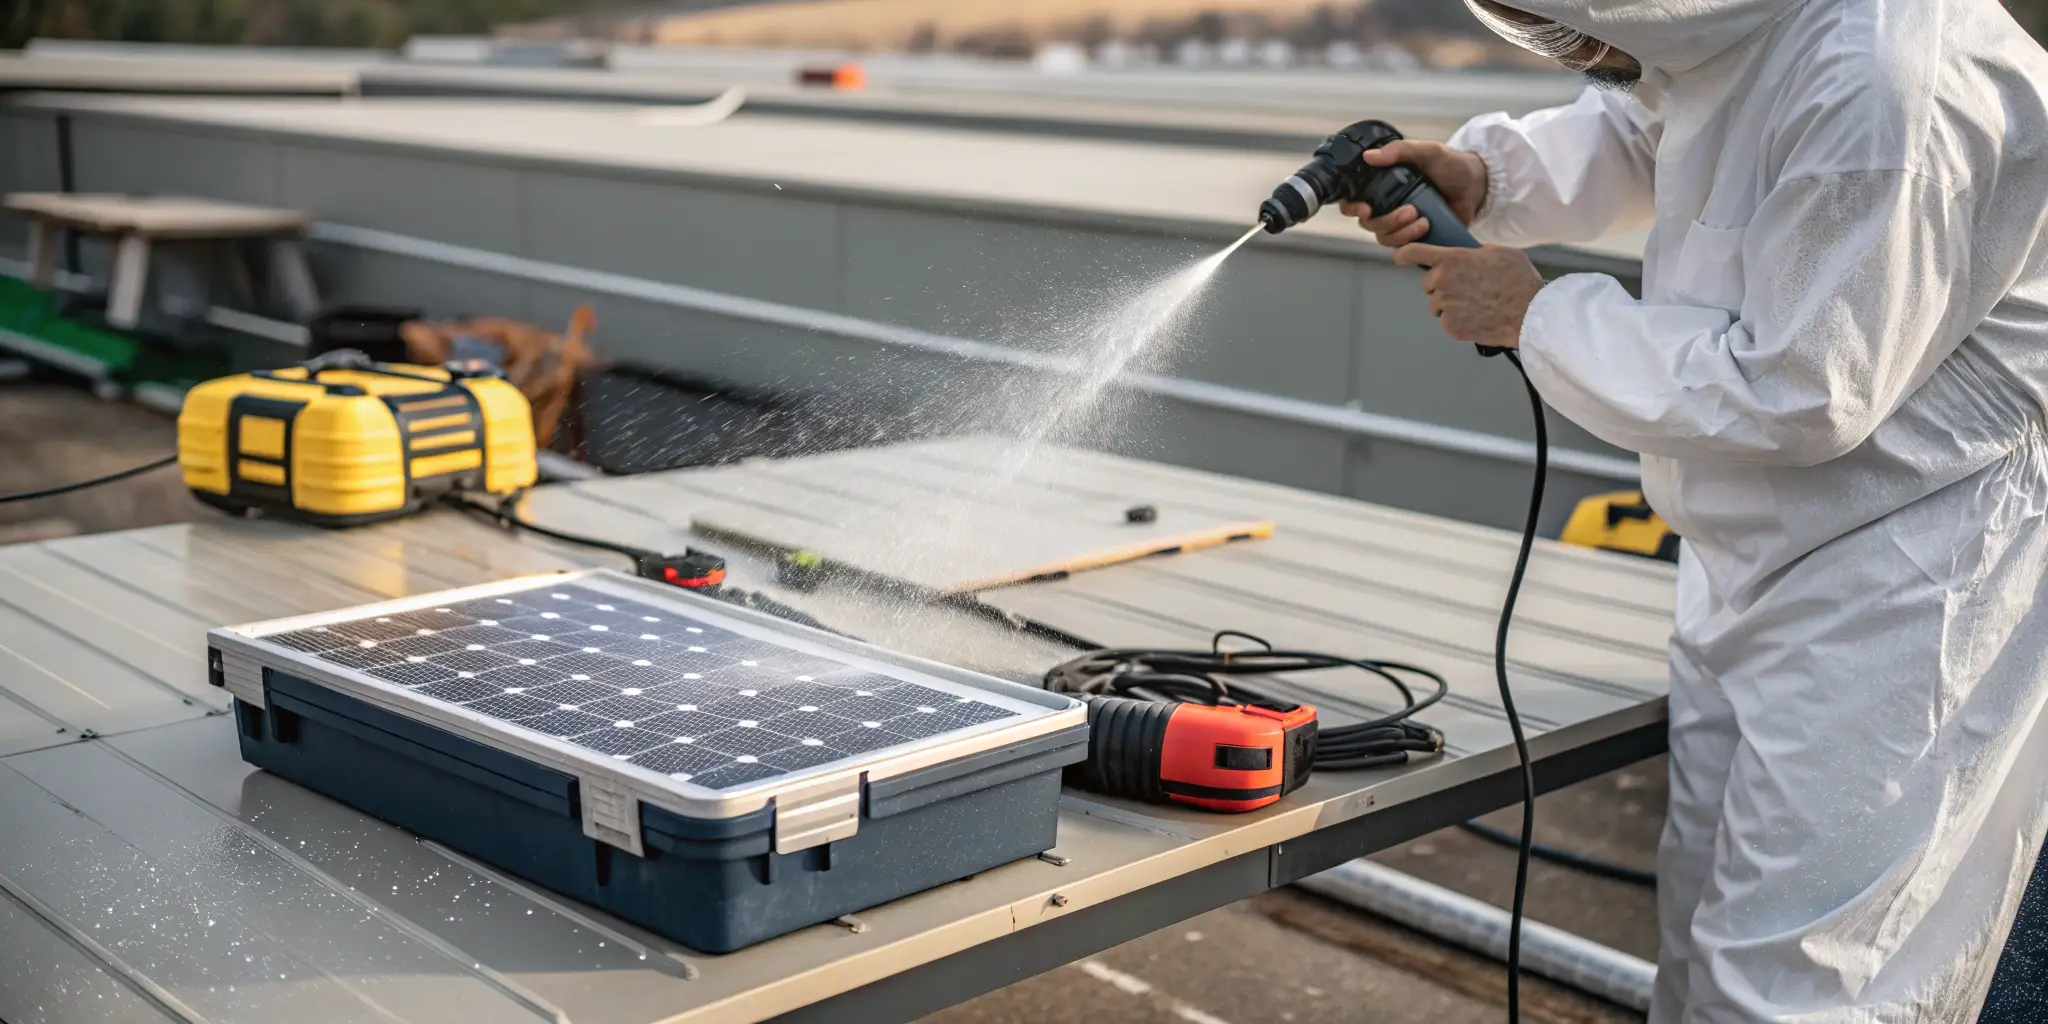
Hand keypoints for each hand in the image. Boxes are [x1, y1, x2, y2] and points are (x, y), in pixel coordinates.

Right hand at [1337, 141, 1488, 247]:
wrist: (1477, 186)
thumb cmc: (1452, 165)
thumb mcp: (1427, 151)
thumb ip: (1400, 151)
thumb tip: (1368, 156)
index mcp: (1383, 185)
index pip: (1353, 201)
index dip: (1352, 208)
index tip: (1366, 208)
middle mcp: (1387, 205)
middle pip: (1369, 224)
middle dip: (1387, 221)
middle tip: (1411, 211)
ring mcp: (1401, 223)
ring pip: (1384, 238)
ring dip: (1401, 233)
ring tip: (1424, 221)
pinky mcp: (1416, 238)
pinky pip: (1403, 248)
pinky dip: (1412, 242)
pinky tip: (1427, 229)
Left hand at [1393, 243, 1544, 348]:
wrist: (1530, 313)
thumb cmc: (1518, 279)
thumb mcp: (1500, 252)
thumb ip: (1476, 252)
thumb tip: (1470, 254)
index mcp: (1452, 259)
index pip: (1415, 253)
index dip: (1405, 254)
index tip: (1399, 256)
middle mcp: (1442, 281)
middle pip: (1428, 284)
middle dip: (1442, 286)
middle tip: (1467, 289)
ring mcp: (1445, 306)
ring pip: (1437, 305)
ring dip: (1449, 305)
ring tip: (1476, 305)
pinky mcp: (1451, 326)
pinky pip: (1448, 322)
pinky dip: (1459, 322)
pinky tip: (1478, 318)